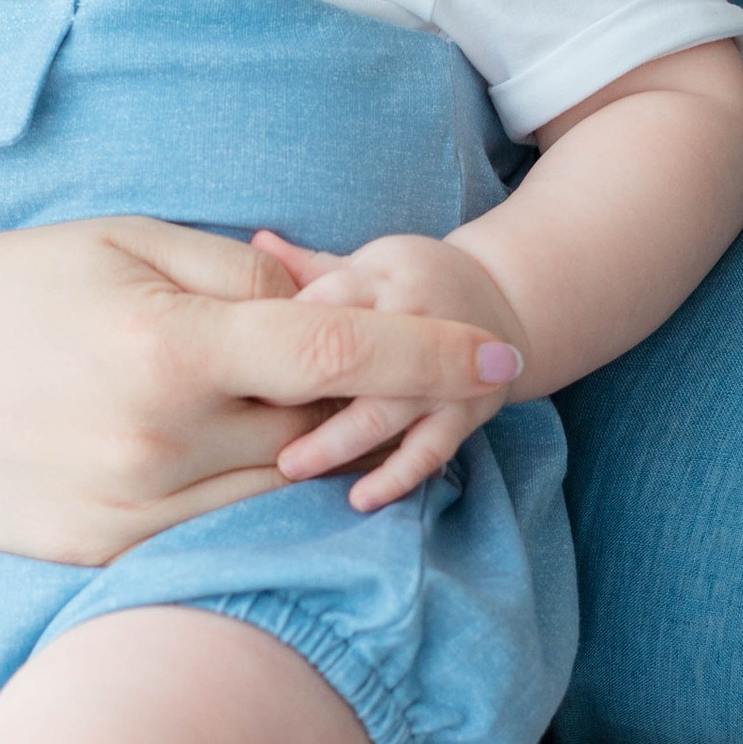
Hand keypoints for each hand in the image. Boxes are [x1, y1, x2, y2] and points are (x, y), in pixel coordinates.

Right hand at [0, 213, 518, 562]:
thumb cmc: (2, 285)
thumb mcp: (125, 240)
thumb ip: (243, 274)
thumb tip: (336, 305)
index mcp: (168, 346)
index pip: (342, 359)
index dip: (437, 358)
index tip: (508, 356)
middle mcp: (156, 442)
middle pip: (321, 434)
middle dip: (373, 404)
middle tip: (408, 369)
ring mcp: (130, 511)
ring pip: (277, 491)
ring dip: (313, 452)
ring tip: (313, 408)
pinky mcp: (105, 555)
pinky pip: (217, 530)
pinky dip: (248, 493)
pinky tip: (240, 452)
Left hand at [255, 232, 528, 508]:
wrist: (503, 302)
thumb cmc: (414, 282)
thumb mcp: (368, 263)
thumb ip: (308, 266)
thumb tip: (254, 244)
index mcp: (385, 276)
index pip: (327, 300)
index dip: (284, 329)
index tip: (239, 359)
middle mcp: (418, 320)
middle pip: (356, 353)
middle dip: (306, 386)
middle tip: (253, 413)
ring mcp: (444, 371)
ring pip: (389, 409)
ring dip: (339, 441)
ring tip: (291, 466)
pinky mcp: (465, 410)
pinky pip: (430, 449)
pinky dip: (397, 476)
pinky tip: (360, 499)